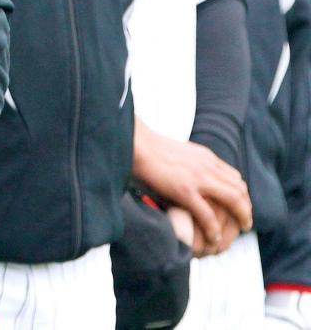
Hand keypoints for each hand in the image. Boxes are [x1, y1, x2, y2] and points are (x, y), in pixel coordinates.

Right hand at [132, 118, 251, 247]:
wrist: (134, 143)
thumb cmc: (147, 148)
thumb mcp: (177, 152)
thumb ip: (189, 162)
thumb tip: (189, 172)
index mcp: (205, 156)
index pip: (235, 177)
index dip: (241, 195)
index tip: (239, 207)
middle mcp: (207, 166)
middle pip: (240, 190)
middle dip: (246, 208)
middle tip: (244, 223)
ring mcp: (197, 178)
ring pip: (234, 201)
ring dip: (241, 218)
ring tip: (240, 231)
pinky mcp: (184, 190)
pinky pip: (208, 215)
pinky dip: (214, 229)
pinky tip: (214, 239)